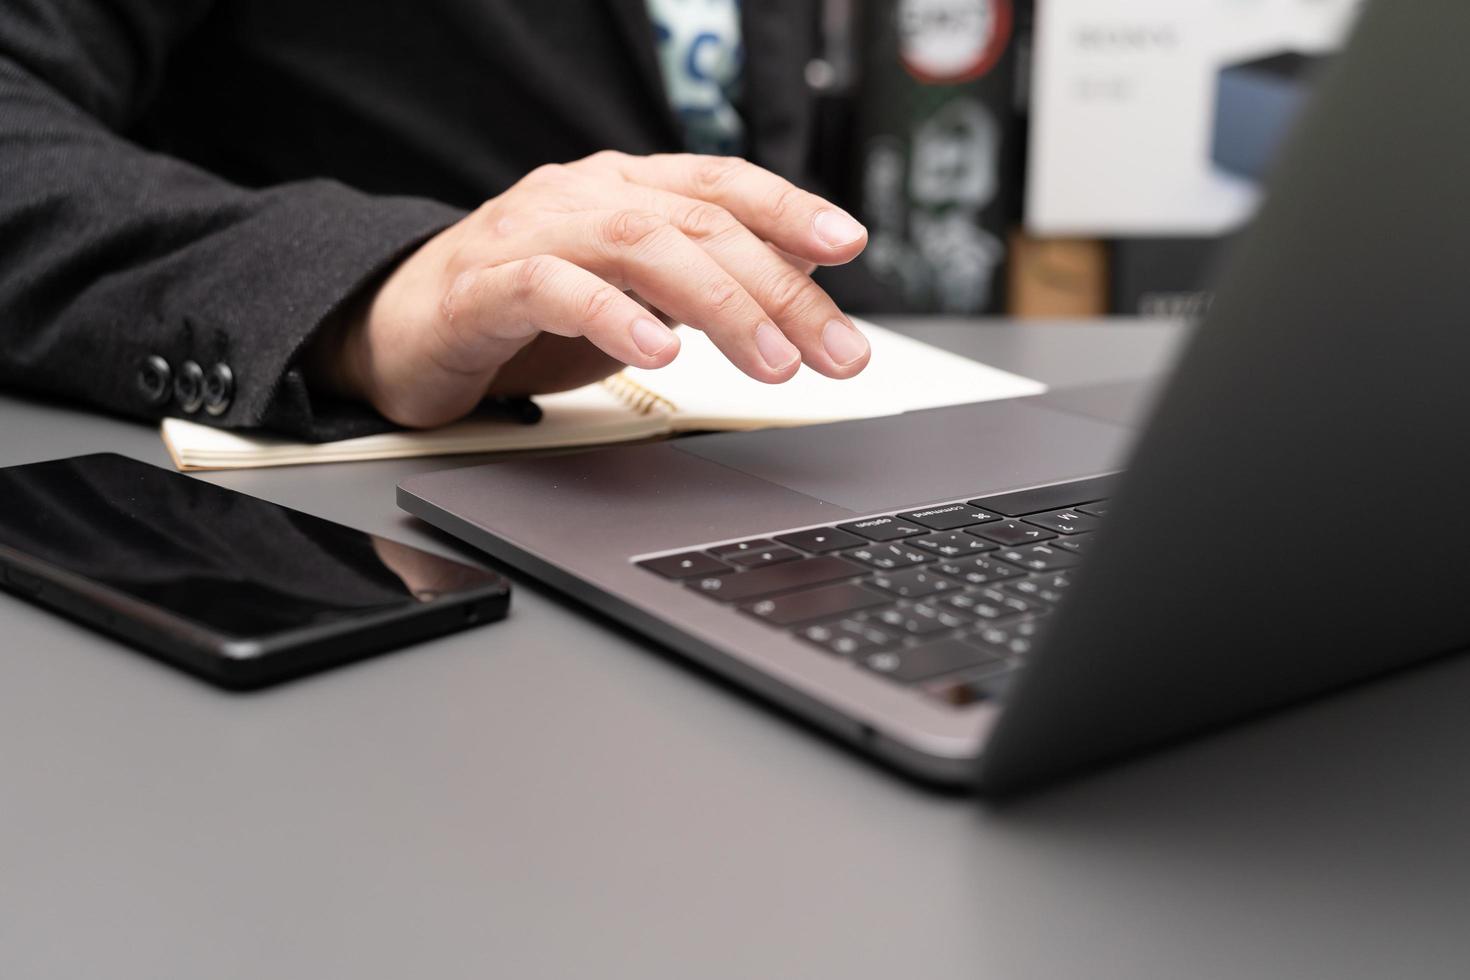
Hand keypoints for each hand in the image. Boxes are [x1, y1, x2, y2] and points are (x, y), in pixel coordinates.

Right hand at [308, 151, 870, 426]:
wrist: (402, 333)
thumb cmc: (521, 312)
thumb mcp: (631, 295)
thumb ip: (703, 281)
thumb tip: (798, 280)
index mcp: (622, 191)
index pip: (719, 184)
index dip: (788, 208)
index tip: (849, 243)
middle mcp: (582, 198)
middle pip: (698, 223)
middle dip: (778, 288)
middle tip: (833, 350)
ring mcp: (530, 235)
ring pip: (640, 244)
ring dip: (718, 304)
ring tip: (770, 360)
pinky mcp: (483, 287)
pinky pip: (553, 287)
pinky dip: (612, 315)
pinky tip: (656, 348)